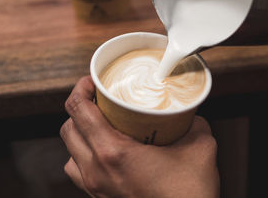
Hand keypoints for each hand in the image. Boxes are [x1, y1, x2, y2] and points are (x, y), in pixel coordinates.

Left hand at [60, 76, 219, 197]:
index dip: (80, 88)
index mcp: (113, 153)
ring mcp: (95, 188)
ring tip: (99, 125)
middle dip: (79, 108)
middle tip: (99, 99)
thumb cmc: (188, 195)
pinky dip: (83, 156)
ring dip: (79, 133)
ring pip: (69, 151)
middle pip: (67, 128)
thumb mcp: (200, 148)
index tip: (92, 81)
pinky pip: (78, 172)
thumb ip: (194, 123)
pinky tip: (104, 152)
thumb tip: (189, 114)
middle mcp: (96, 171)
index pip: (78, 109)